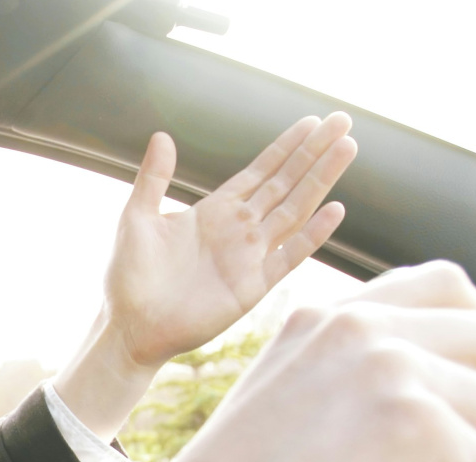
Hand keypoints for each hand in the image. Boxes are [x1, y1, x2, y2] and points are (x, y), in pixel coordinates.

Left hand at [53, 114, 357, 441]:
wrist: (130, 325)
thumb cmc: (128, 275)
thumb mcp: (137, 217)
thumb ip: (154, 178)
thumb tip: (162, 135)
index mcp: (213, 211)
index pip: (259, 172)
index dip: (286, 147)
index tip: (312, 122)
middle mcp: (237, 229)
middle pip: (285, 183)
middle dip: (313, 153)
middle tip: (342, 122)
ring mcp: (249, 256)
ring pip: (294, 210)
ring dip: (320, 180)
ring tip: (347, 149)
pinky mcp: (252, 286)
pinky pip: (289, 256)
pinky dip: (312, 234)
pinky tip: (335, 209)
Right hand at [106, 261, 475, 461]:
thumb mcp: (287, 396)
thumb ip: (350, 370)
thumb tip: (436, 389)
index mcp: (327, 318)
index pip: (445, 287)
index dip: (466, 344)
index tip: (449, 398)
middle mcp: (359, 329)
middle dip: (472, 407)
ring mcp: (390, 371)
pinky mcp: (419, 428)